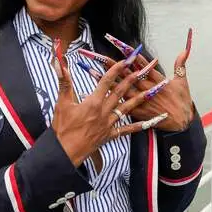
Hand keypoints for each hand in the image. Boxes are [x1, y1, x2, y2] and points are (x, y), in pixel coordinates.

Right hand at [51, 39, 168, 166]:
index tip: (124, 60)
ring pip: (127, 108)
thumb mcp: (62, 103)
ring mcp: (108, 124)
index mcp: (93, 102)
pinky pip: (126, 130)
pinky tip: (148, 122)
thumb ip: (64, 82)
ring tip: (151, 91)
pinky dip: (138, 126)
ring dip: (139, 98)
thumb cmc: (62, 128)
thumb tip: (60, 64)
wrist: (66, 151)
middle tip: (141, 70)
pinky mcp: (109, 135)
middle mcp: (104, 111)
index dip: (115, 70)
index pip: (106, 82)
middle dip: (131, 79)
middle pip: (120, 92)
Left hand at [77, 30, 194, 131]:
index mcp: (156, 79)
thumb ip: (180, 65)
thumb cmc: (182, 102)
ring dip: (104, 80)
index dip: (128, 53)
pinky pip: (119, 105)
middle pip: (124, 74)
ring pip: (118, 88)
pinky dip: (109, 100)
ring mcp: (139, 100)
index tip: (118, 43)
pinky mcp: (135, 112)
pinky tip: (97, 95)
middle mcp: (145, 88)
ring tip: (90, 70)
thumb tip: (183, 50)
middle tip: (96, 55)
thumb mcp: (182, 81)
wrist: (181, 123)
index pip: (139, 63)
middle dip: (110, 63)